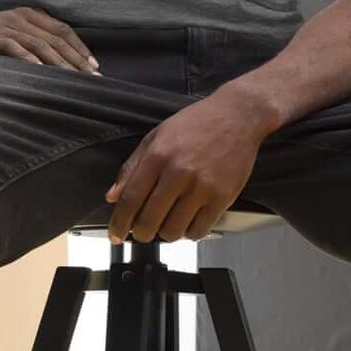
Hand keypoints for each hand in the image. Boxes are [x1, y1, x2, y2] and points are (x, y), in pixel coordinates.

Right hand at [0, 8, 99, 73]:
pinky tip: (40, 71)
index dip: (80, 48)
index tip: (94, 67)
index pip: (61, 29)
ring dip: (57, 63)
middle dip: (75, 60)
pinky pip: (10, 46)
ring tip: (71, 79)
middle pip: (53, 37)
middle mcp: (15, 16)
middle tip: (90, 79)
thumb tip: (63, 66)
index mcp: (25, 14)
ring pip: (37, 43)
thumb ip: (32, 45)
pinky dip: (27, 58)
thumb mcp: (10, 40)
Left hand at [104, 94, 267, 243]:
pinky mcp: (222, 197)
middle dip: (141, 233)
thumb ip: (132, 167)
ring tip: (168, 222)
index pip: (130, 199)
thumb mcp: (156, 136)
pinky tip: (188, 221)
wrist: (237, 116)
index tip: (116, 235)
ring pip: (173, 231)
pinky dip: (189, 233)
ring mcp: (202, 187)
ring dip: (166, 233)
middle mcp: (178, 173)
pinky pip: (199, 230)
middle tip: (143, 231)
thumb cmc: (196, 123)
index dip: (119, 223)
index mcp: (158, 156)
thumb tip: (113, 196)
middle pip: (149, 221)